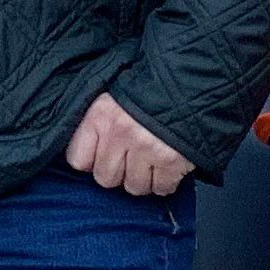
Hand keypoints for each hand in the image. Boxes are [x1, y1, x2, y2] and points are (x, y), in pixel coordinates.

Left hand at [66, 93, 189, 196]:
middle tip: (129, 158)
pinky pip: (161, 188)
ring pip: (134, 187)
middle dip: (118, 172)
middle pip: (106, 178)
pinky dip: (165, 182)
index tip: (100, 156)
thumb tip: (85, 154)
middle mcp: (120, 133)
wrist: (191, 81)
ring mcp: (146, 148)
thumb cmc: (150, 88)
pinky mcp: (171, 161)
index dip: (91, 161)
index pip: (78, 160)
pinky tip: (166, 165)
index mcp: (100, 114)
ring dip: (142, 178)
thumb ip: (97, 121)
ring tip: (149, 160)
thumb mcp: (114, 95)